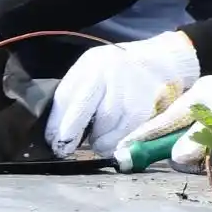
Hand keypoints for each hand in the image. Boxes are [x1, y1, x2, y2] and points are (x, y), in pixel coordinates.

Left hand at [44, 31, 200, 157]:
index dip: (55, 122)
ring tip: (96, 140)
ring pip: (103, 128)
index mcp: (91, 65)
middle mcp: (109, 75)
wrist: (160, 63)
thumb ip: (76, 91)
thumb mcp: (93, 70)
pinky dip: (115, 143)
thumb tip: (57, 127)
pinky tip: (113, 140)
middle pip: (83, 111)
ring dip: (96, 141)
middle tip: (64, 149)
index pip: (66, 96)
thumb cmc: (118, 71)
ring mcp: (128, 92)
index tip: (51, 140)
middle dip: (70, 134)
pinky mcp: (143, 110)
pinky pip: (123, 136)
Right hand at [145, 63, 211, 160]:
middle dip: (176, 149)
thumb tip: (176, 156)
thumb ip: (198, 141)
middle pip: (180, 132)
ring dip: (206, 152)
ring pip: (203, 141)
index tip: (125, 150)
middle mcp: (206, 105)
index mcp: (197, 98)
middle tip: (168, 163)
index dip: (144, 138)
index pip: (162, 122)